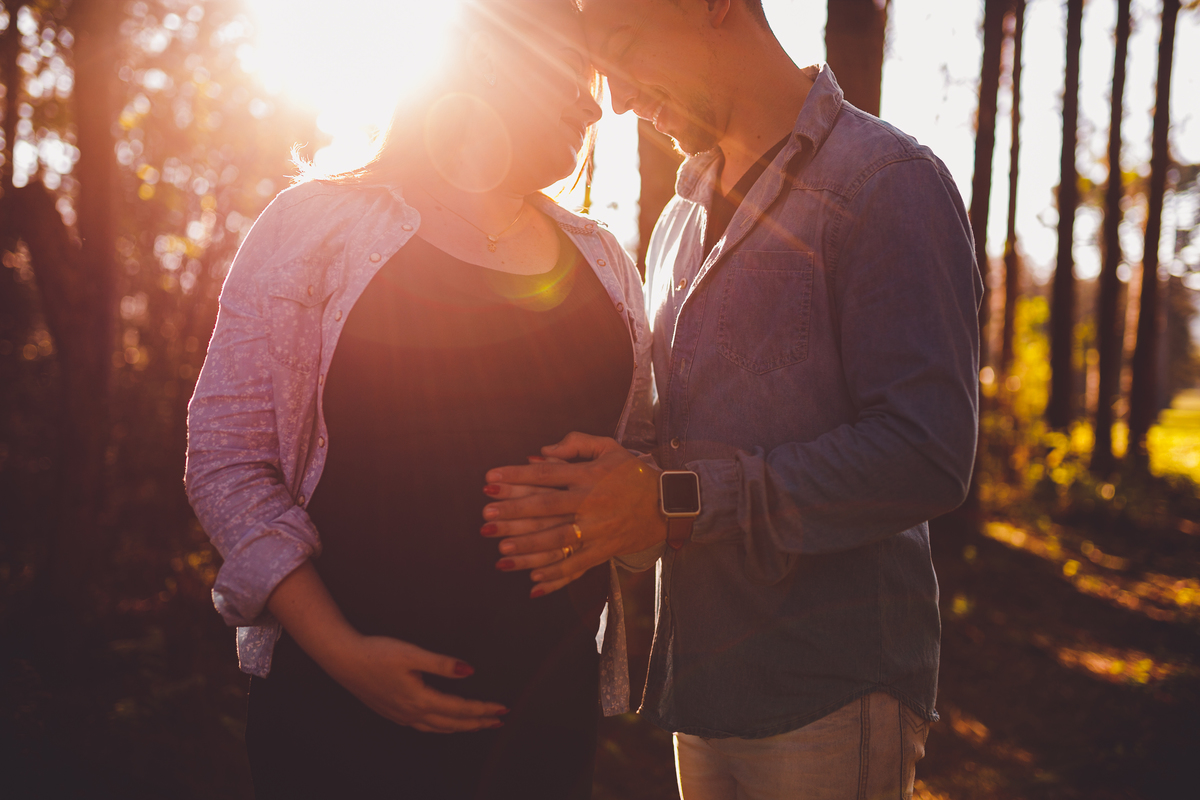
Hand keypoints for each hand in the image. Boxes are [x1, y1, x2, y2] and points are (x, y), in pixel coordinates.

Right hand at [323, 633, 508, 733]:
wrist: (343, 659)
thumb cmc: (376, 653)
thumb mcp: (412, 653)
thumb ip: (442, 664)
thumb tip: (469, 671)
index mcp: (420, 699)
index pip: (460, 708)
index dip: (483, 709)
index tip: (502, 709)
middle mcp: (411, 712)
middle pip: (453, 723)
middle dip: (478, 722)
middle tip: (499, 721)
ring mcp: (401, 715)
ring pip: (438, 727)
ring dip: (461, 727)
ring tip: (478, 724)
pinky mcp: (392, 712)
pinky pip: (424, 726)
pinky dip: (441, 726)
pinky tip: (443, 722)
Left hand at [482, 432, 666, 596]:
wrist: (669, 504)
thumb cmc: (633, 473)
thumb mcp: (608, 448)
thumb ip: (575, 444)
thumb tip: (540, 453)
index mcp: (589, 475)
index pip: (546, 474)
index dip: (516, 476)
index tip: (489, 480)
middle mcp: (591, 502)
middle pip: (547, 508)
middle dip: (514, 514)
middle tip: (486, 519)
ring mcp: (598, 529)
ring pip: (558, 540)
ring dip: (528, 548)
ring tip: (501, 552)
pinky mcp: (605, 550)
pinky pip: (577, 565)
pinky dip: (556, 575)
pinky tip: (532, 581)